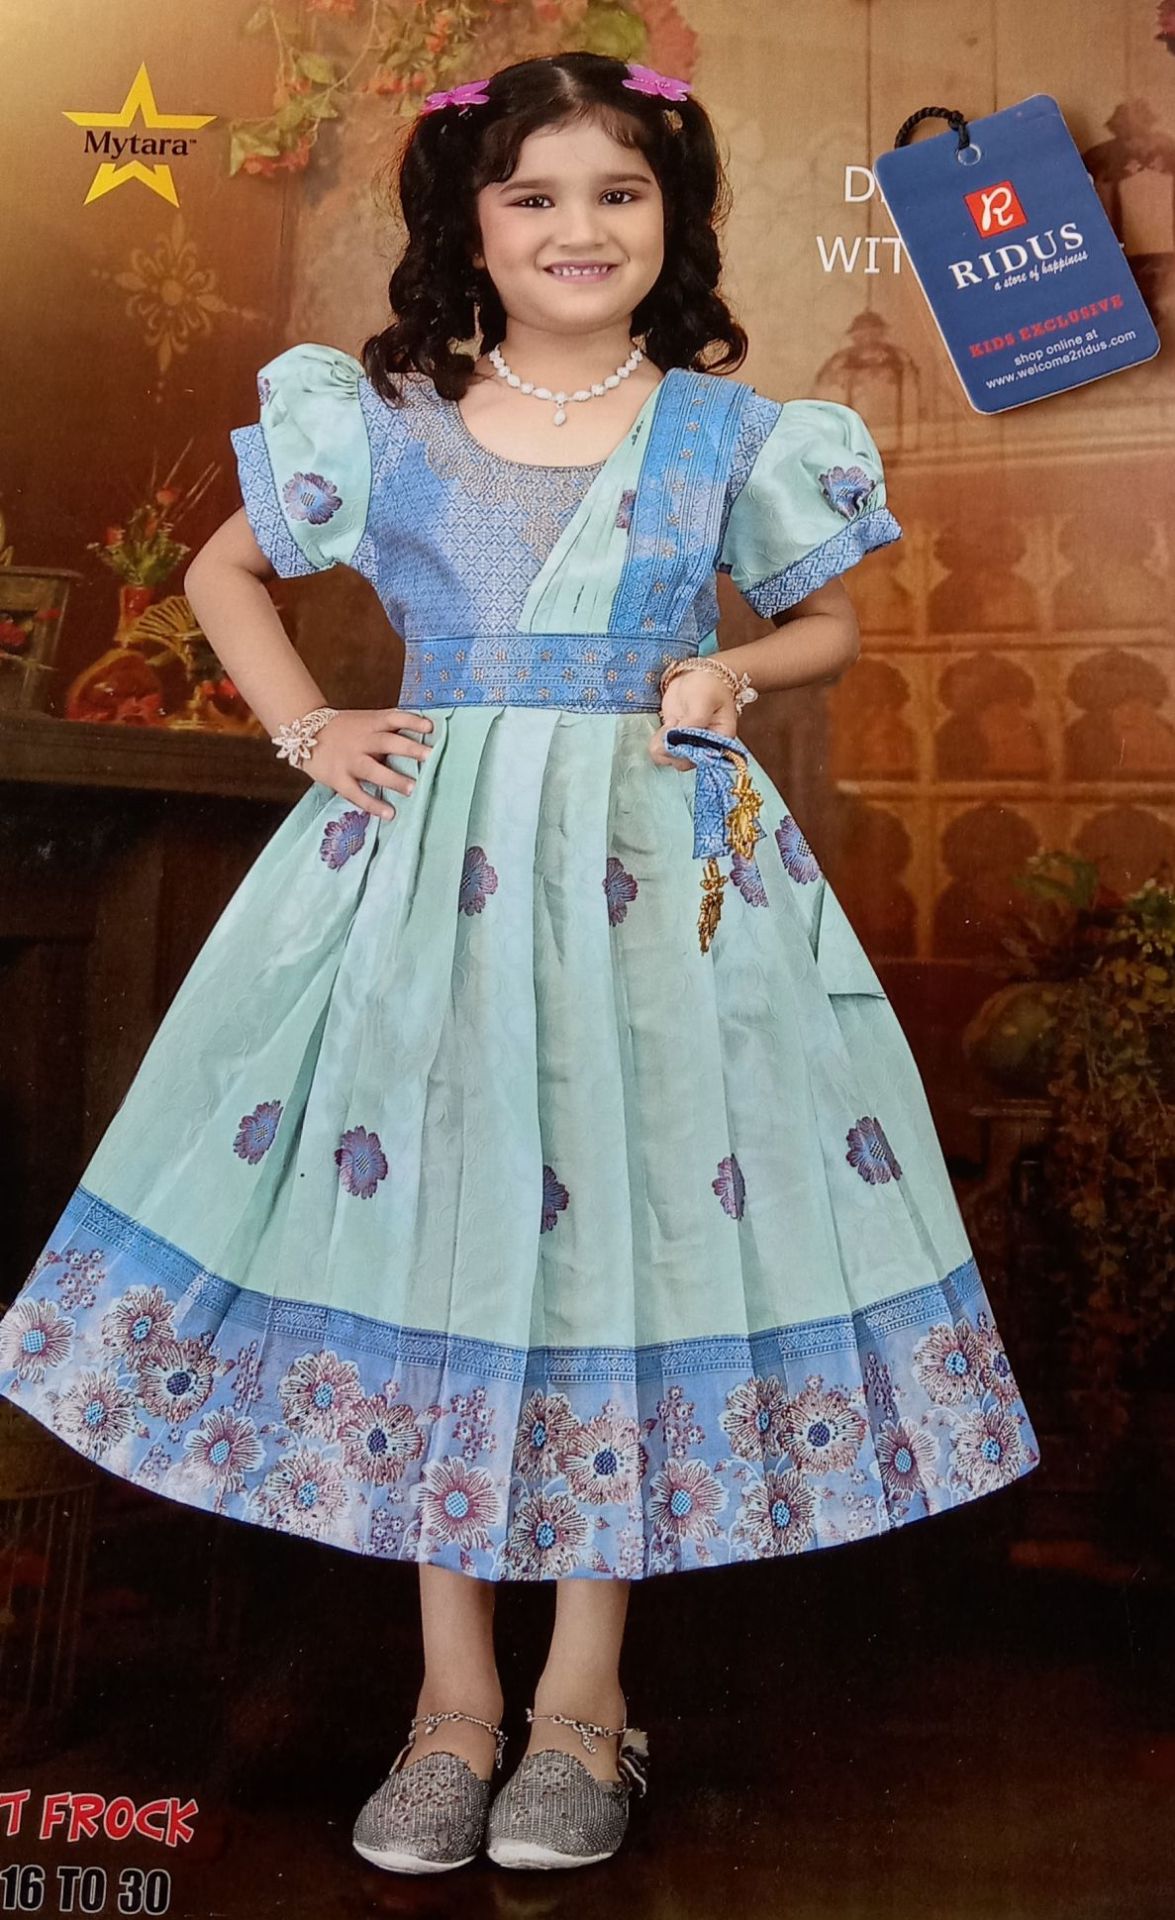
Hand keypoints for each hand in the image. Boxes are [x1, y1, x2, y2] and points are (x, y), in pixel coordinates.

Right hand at [303, 706, 434, 820]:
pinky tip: (389, 813)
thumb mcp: (363, 721)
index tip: (430, 728)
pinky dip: (373, 805)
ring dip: (393, 779)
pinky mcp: (338, 778)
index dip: (412, 721)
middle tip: (430, 757)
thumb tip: (418, 737)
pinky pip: (357, 793)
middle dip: (409, 749)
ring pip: (373, 769)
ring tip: (412, 788)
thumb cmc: (342, 729)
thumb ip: (385, 728)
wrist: (302, 732)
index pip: (393, 718)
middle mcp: (361, 740)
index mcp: (370, 722)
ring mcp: (349, 760)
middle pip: (387, 742)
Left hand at [648, 666, 738, 769]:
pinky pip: (664, 747)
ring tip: (663, 731)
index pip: (706, 758)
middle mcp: (705, 745)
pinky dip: (657, 743)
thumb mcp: (703, 701)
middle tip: (665, 737)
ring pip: (672, 757)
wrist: (696, 672)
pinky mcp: (674, 736)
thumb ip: (693, 724)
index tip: (678, 745)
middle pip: (687, 761)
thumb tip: (677, 743)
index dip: (689, 756)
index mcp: (720, 739)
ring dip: (662, 750)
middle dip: (673, 754)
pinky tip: (658, 733)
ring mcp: (688, 741)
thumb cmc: (708, 685)